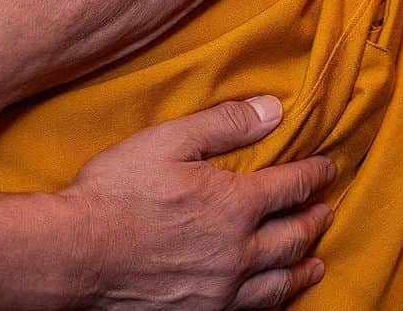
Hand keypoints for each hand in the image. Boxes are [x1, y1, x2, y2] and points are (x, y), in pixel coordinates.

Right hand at [68, 97, 333, 309]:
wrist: (74, 256)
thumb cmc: (117, 192)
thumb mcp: (171, 140)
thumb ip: (226, 123)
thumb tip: (274, 110)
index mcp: (235, 205)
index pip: (290, 187)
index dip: (313, 175)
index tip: (327, 168)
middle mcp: (236, 253)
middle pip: (291, 237)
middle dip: (313, 221)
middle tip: (326, 212)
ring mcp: (218, 292)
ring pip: (276, 283)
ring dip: (301, 267)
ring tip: (315, 261)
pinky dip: (271, 303)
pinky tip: (271, 298)